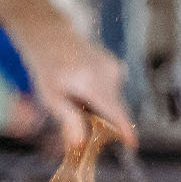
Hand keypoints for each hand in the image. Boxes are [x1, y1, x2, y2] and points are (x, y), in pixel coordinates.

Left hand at [0, 0, 134, 149]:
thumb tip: (80, 143)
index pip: (114, 111)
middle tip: (79, 114)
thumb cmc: (48, 69)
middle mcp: (108, 74)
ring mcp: (114, 67)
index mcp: (91, 82)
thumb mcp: (51, 97)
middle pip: (114, 109)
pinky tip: (84, 85)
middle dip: (103, 121)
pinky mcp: (117, 66)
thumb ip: (68, 119)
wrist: (52, 37)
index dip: (124, 130)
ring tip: (77, 93)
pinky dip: (101, 95)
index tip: (133, 144)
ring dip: (99, 106)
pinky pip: (112, 91)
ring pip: (113, 101)